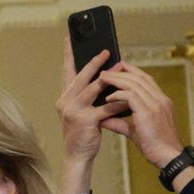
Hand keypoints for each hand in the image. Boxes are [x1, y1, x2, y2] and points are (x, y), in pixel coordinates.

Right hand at [56, 42, 126, 193]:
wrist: (77, 155)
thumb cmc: (82, 132)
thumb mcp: (81, 110)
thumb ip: (88, 95)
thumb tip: (105, 77)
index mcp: (64, 97)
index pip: (67, 71)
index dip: (68, 54)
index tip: (70, 38)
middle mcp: (65, 101)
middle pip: (81, 76)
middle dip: (94, 62)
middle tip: (106, 51)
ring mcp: (73, 110)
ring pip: (93, 89)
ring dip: (109, 78)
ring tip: (121, 69)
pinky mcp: (85, 120)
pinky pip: (105, 107)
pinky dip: (118, 102)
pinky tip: (128, 97)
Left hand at [97, 63, 190, 180]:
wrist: (167, 156)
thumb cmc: (154, 145)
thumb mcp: (134, 130)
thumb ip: (120, 122)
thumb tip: (103, 119)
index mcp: (161, 101)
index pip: (146, 79)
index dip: (132, 71)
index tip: (117, 68)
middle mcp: (161, 99)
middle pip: (140, 77)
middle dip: (121, 72)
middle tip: (104, 71)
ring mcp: (156, 104)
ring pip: (134, 83)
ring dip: (116, 80)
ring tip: (102, 79)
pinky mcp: (149, 111)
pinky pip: (130, 95)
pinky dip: (117, 94)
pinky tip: (107, 98)